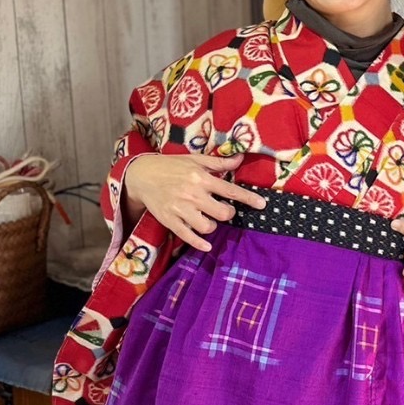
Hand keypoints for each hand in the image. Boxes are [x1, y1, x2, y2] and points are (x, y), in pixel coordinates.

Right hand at [123, 153, 266, 250]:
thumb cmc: (171, 166)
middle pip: (222, 213)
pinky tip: (207, 245)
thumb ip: (218, 163)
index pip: (230, 191)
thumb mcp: (195, 160)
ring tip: (209, 219)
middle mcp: (192, 194)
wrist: (141, 175)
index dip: (248, 199)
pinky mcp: (170, 220)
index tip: (262, 204)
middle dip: (228, 213)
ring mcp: (180, 209)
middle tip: (224, 210)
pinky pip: (188, 237)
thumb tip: (240, 159)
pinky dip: (199, 243)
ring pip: (207, 227)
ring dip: (213, 226)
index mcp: (200, 178)